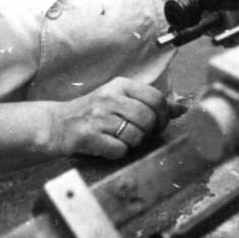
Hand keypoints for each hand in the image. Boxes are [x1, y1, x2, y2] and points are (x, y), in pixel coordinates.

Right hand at [48, 77, 186, 159]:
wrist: (57, 124)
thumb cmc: (94, 112)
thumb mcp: (121, 99)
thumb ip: (149, 102)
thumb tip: (181, 108)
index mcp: (120, 85)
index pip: (156, 97)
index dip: (164, 115)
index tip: (159, 124)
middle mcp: (110, 97)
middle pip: (148, 118)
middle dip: (149, 131)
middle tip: (141, 134)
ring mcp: (98, 117)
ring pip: (135, 135)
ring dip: (133, 143)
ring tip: (121, 139)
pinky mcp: (89, 136)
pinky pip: (119, 149)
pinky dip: (118, 152)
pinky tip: (109, 146)